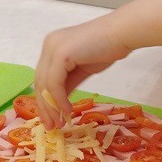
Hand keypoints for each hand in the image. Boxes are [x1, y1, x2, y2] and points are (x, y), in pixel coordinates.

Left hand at [33, 13, 132, 128]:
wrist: (122, 34)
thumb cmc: (107, 48)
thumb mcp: (82, 69)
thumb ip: (68, 83)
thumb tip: (58, 103)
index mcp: (52, 46)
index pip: (42, 77)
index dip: (44, 100)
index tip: (50, 119)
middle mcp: (48, 45)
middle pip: (40, 82)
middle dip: (45, 107)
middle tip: (52, 126)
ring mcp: (53, 48)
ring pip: (45, 84)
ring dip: (52, 107)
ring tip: (59, 123)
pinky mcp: (61, 54)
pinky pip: (55, 83)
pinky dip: (59, 100)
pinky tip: (68, 111)